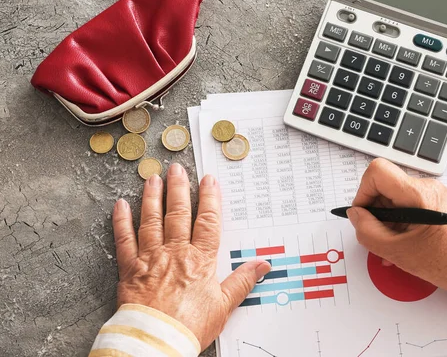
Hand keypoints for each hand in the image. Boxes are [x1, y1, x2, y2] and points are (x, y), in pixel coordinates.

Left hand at [111, 163, 270, 349]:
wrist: (157, 340)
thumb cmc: (190, 326)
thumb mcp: (224, 305)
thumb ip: (242, 281)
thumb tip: (262, 265)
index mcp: (200, 260)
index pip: (208, 221)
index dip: (210, 199)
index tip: (209, 181)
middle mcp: (175, 253)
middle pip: (178, 214)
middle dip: (179, 188)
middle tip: (177, 169)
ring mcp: (151, 258)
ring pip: (152, 220)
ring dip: (153, 197)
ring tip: (153, 178)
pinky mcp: (130, 269)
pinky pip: (124, 240)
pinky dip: (121, 221)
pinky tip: (120, 205)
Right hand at [347, 158, 446, 292]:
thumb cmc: (444, 261)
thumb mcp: (395, 251)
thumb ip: (367, 230)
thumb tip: (355, 215)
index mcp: (417, 194)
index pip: (377, 171)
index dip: (363, 192)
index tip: (363, 214)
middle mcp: (427, 187)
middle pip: (385, 186)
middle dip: (375, 211)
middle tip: (377, 235)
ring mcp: (433, 193)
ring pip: (394, 197)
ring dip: (386, 220)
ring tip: (391, 245)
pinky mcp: (437, 202)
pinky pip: (408, 204)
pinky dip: (399, 221)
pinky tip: (401, 242)